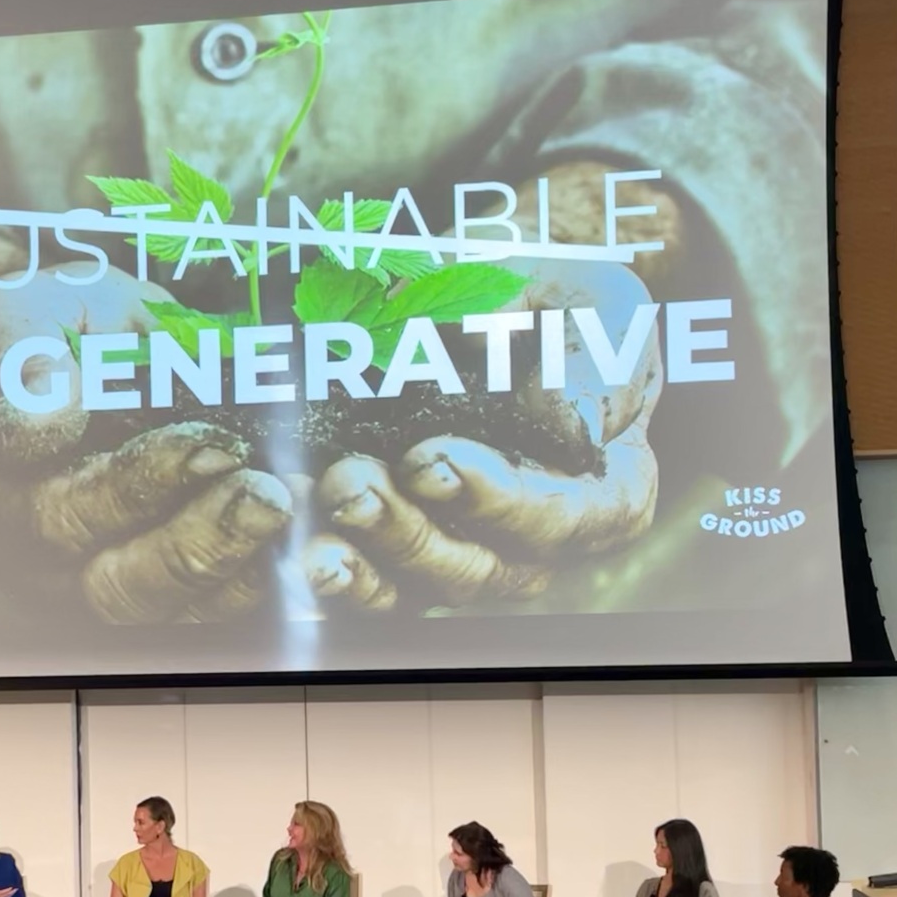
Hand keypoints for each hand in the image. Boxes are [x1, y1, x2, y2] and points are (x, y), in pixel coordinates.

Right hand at [0, 265, 292, 623]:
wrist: (89, 349)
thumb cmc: (54, 331)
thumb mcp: (27, 312)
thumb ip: (25, 354)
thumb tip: (39, 421)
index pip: (59, 512)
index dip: (138, 485)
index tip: (209, 446)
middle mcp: (35, 561)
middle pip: (117, 585)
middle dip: (201, 541)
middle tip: (268, 494)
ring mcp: (95, 586)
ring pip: (171, 610)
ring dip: (242, 565)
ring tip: (292, 510)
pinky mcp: (157, 594)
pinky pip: (211, 612)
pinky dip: (263, 580)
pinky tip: (306, 541)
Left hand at [301, 259, 661, 615]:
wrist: (514, 312)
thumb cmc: (570, 311)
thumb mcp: (599, 309)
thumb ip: (586, 358)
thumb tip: (569, 416)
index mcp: (607, 494)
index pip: (560, 520)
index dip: (497, 501)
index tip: (434, 460)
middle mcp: (541, 544)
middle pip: (481, 569)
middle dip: (410, 532)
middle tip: (352, 482)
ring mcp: (473, 554)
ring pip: (418, 587)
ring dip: (361, 555)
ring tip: (316, 506)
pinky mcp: (411, 555)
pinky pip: (372, 582)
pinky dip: (333, 562)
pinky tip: (289, 533)